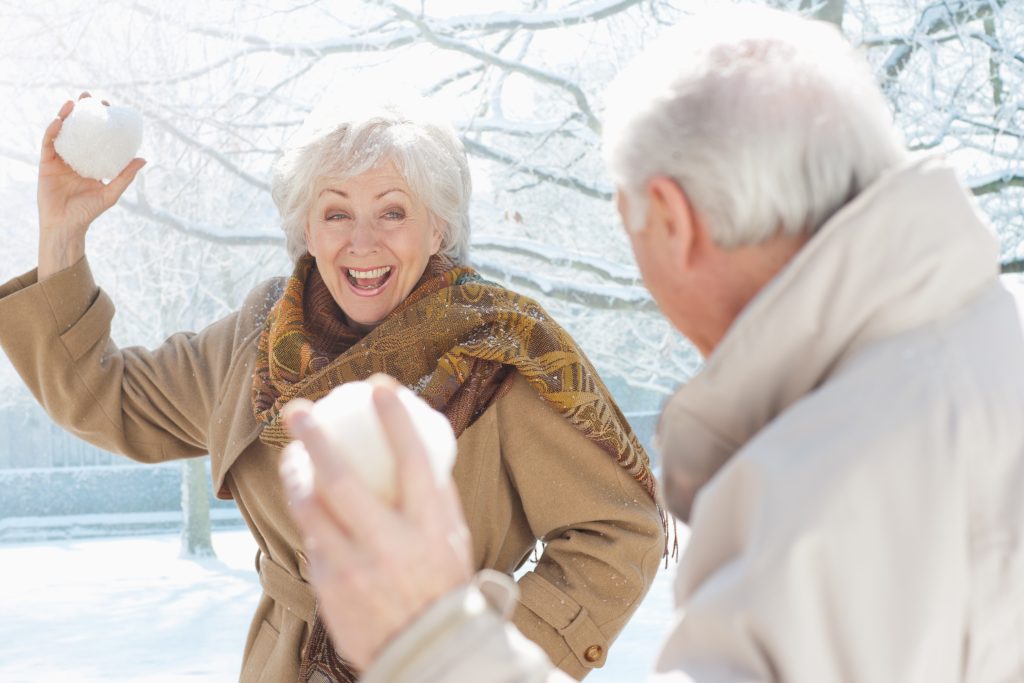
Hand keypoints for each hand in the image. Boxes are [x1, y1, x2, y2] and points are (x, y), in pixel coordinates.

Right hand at [37, 93, 145, 278]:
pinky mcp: (46, 163)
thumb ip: (125, 176)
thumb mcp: (111, 193)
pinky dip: (53, 131)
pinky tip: (59, 121)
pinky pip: (49, 143)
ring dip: (67, 115)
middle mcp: (76, 158)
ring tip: (74, 103)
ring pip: (63, 132)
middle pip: (80, 130)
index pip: (98, 137)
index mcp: (92, 163)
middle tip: (89, 97)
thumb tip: (144, 159)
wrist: (66, 226)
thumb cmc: (89, 212)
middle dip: (83, 112)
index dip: (102, 122)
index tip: (109, 108)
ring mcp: (60, 159)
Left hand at [280, 375, 473, 669]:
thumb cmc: (443, 585)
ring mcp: (355, 567)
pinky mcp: (330, 585)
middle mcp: (390, 544)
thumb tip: (417, 449)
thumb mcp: (452, 538)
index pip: (412, 460)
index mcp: (430, 526)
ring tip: (292, 454)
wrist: (425, 652)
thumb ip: (433, 496)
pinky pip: (312, 538)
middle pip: (342, 480)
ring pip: (310, 507)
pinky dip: (308, 513)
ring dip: (295, 473)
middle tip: (297, 409)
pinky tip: (306, 499)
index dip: (394, 419)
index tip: (380, 386)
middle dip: (316, 438)